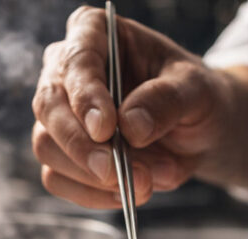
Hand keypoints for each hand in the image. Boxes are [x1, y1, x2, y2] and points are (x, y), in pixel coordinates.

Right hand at [32, 6, 231, 207]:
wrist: (199, 131)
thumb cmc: (195, 96)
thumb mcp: (197, 90)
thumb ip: (166, 101)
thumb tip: (131, 126)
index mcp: (96, 33)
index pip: (77, 60)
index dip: (86, 96)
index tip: (106, 129)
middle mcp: (67, 71)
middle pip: (49, 106)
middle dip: (82, 146)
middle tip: (115, 172)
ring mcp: (59, 115)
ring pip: (48, 147)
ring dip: (94, 176)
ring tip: (146, 183)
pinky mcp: (62, 154)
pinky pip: (57, 179)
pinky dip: (92, 194)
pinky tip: (126, 193)